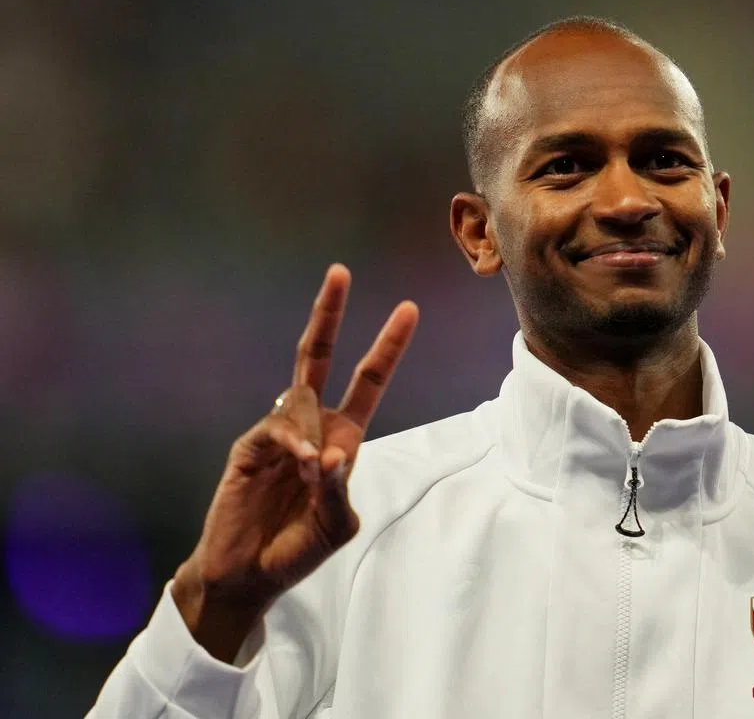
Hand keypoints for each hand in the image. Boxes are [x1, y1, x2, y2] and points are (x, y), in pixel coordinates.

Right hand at [171, 264, 417, 660]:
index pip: (368, 381)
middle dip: (329, 315)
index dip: (388, 347)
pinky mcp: (249, 447)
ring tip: (314, 473)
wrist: (248, 577)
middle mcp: (311, 425)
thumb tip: (332, 452)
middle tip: (339, 272)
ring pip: (300, 400)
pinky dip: (295, 444)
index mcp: (342, 438)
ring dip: (314, 434)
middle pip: (318, 357)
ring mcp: (278, 433)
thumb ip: (340, 490)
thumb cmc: (296, 550)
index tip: (409, 308)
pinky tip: (303, 465)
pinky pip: (277, 428)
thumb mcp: (336, 525)